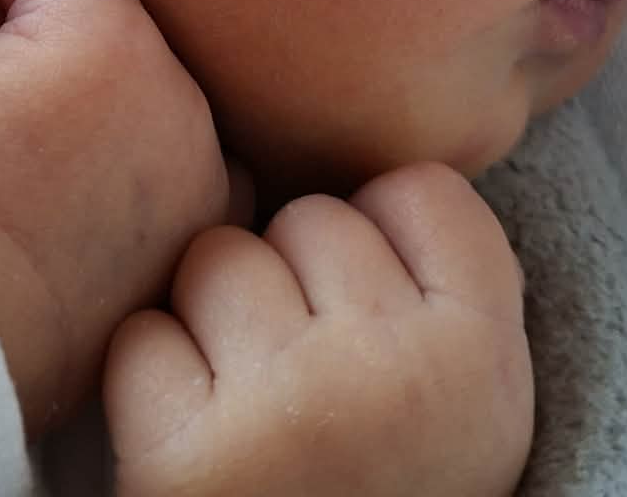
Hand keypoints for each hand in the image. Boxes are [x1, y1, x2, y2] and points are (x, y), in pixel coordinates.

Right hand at [0, 0, 234, 434]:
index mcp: (112, 41)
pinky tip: (75, 214)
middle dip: (46, 44)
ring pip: (146, 85)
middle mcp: (186, 102)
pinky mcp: (206, 237)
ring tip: (26, 173)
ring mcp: (209, 177)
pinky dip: (140, 169)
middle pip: (108, 16)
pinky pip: (183, 161)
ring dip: (98, 105)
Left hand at [105, 163, 532, 496]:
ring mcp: (289, 411)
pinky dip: (150, 382)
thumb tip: (367, 163)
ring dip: (214, 318)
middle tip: (311, 378)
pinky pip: (142, 336)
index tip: (380, 309)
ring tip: (251, 404)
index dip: (384, 237)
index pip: (419, 190)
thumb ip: (443, 283)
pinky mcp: (186, 457)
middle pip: (311, 219)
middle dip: (295, 279)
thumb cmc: (392, 492)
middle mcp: (396, 375)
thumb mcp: (471, 399)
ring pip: (219, 257)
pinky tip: (193, 438)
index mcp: (485, 361)